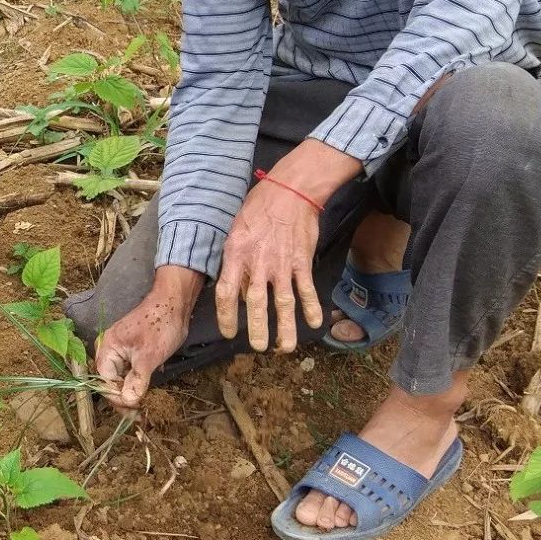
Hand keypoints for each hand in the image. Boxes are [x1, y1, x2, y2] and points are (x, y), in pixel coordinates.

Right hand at [95, 270, 200, 409]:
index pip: (105, 382)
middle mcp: (109, 352)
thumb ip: (137, 380)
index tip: (134, 411)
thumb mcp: (148, 356)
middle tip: (140, 416)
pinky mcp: (133, 354)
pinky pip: (130, 374)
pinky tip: (147, 395)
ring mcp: (121, 353)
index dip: (118, 399)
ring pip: (122, 380)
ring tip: (144, 410)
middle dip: (124, 400)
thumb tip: (128, 402)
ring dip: (132, 394)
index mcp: (107, 349)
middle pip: (111, 383)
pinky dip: (138, 385)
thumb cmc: (159, 326)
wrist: (174, 304)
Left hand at [215, 179, 322, 353]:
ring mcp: (281, 264)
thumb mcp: (235, 231)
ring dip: (285, 328)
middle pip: (256, 304)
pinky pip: (306, 289)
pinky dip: (311, 308)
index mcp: (235, 255)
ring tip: (285, 347)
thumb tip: (238, 287)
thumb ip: (235, 260)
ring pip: (283, 303)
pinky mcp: (301, 261)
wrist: (289, 191)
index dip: (226, 316)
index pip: (226, 293)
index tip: (229, 332)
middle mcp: (257, 263)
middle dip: (257, 330)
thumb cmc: (258, 209)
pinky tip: (314, 323)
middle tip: (259, 348)